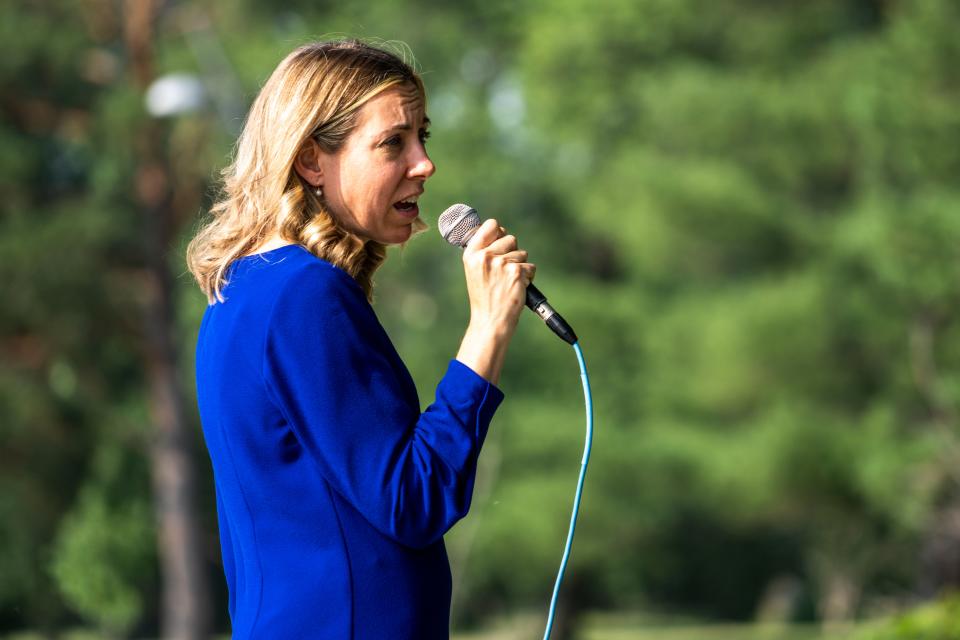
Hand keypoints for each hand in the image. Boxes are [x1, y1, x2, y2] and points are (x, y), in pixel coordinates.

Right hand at [462, 218, 535, 337]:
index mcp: (471, 254)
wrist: (490, 320)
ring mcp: (501, 263)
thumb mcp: (475, 271)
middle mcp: (485, 256)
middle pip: (510, 238)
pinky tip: (517, 287)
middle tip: (504, 272)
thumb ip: (484, 252)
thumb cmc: (484, 297)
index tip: (500, 241)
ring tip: (509, 282)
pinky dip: (528, 277)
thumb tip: (500, 232)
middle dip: (512, 252)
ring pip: (522, 253)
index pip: (491, 225)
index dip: (499, 232)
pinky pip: (530, 266)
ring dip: (520, 266)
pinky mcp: (516, 271)